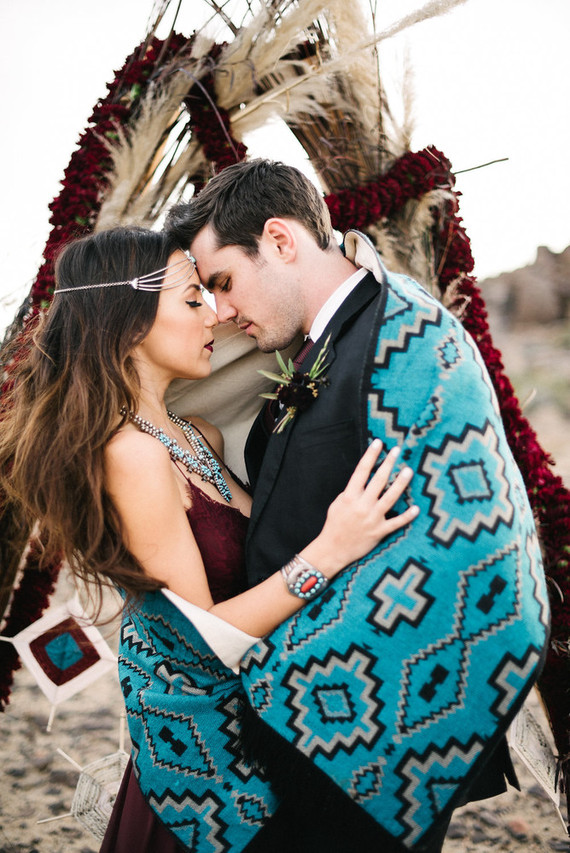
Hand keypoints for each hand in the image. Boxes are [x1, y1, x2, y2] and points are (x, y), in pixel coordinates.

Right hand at [301, 440, 417, 575]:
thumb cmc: (334, 524)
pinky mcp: (379, 532)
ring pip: (390, 498)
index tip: (378, 443)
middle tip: (397, 451)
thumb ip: (351, 492)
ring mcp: (372, 518)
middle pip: (378, 481)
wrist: (333, 549)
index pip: (361, 471)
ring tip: (408, 470)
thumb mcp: (338, 504)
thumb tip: (363, 480)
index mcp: (349, 496)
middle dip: (388, 463)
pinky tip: (416, 508)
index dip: (370, 456)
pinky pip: (396, 523)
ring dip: (400, 483)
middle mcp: (362, 505)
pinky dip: (407, 516)